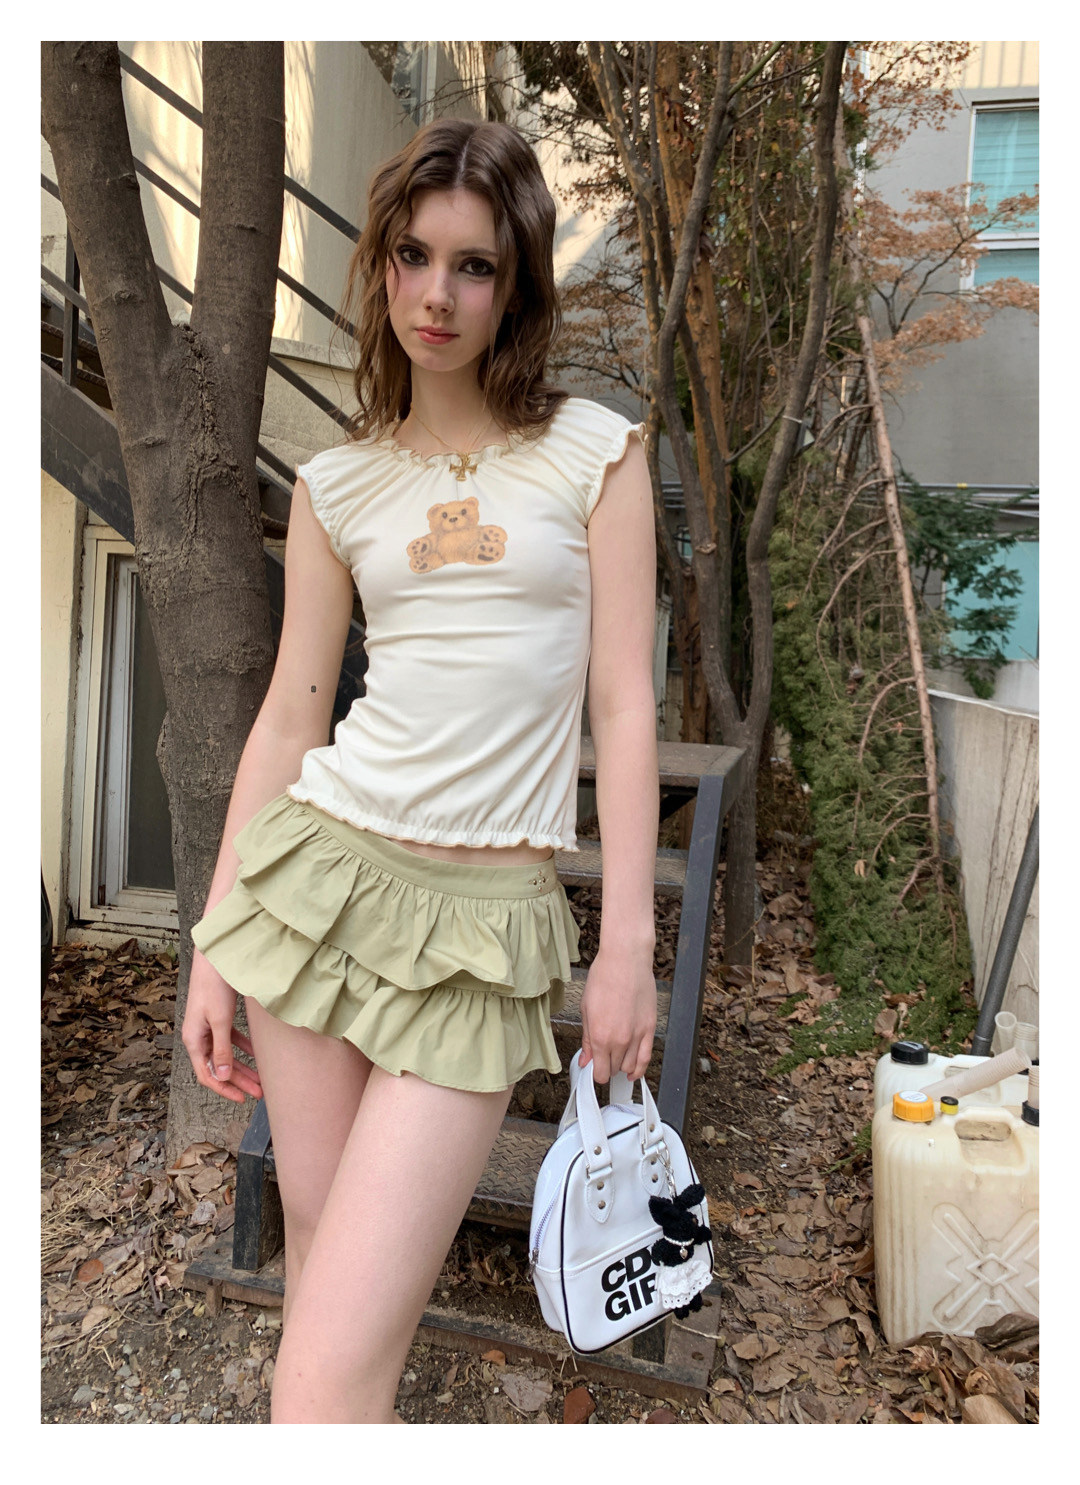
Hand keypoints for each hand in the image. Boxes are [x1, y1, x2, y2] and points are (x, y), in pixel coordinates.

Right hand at [181, 951, 262, 1105]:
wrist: (216, 958)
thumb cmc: (214, 987)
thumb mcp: (220, 1021)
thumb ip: (221, 1050)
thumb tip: (222, 1077)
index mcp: (193, 1040)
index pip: (207, 1074)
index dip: (224, 1089)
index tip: (242, 1099)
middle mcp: (199, 1036)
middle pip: (219, 1067)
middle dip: (239, 1081)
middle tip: (259, 1092)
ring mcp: (208, 1027)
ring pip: (227, 1055)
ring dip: (243, 1067)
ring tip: (261, 1079)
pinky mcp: (218, 1018)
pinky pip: (231, 1040)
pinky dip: (244, 1048)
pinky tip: (259, 1054)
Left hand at [578, 942, 655, 1083]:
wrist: (625, 960)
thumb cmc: (604, 978)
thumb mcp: (586, 1009)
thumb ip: (587, 1039)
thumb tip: (585, 1059)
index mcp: (600, 1037)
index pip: (599, 1072)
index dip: (595, 1073)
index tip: (593, 1067)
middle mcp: (620, 1041)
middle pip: (614, 1070)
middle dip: (607, 1066)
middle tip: (603, 1057)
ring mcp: (637, 1036)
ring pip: (631, 1067)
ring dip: (622, 1067)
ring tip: (616, 1058)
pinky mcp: (650, 1029)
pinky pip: (647, 1058)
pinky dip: (640, 1069)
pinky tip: (633, 1071)